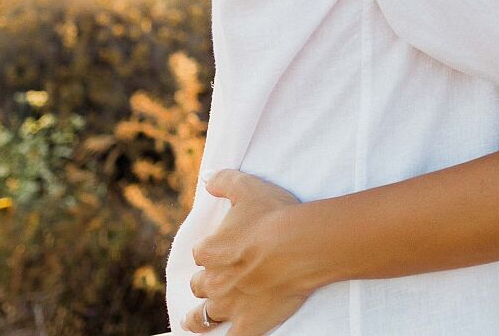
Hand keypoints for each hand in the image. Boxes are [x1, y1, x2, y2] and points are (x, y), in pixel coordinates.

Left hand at [181, 169, 312, 335]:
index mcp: (210, 251)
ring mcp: (230, 306)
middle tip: (216, 281)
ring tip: (196, 321)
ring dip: (199, 319)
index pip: (201, 254)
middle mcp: (214, 281)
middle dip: (205, 283)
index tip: (222, 250)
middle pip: (199, 286)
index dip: (210, 252)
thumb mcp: (248, 188)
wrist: (301, 245)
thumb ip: (224, 181)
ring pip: (203, 318)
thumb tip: (207, 178)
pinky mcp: (249, 324)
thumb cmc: (275, 215)